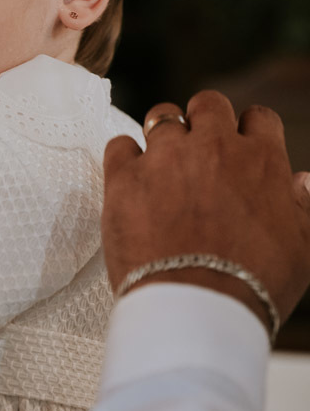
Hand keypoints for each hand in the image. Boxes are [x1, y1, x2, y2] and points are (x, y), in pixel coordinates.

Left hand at [102, 90, 309, 330]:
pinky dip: (125, 158)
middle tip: (198, 148)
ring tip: (162, 162)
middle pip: (208, 103)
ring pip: (161, 116)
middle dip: (204, 119)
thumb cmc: (255, 283)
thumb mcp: (303, 247)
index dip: (248, 131)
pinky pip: (120, 145)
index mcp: (260, 159)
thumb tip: (302, 180)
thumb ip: (305, 206)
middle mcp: (213, 146)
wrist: (197, 308)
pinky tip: (131, 180)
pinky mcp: (125, 177)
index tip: (240, 148)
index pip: (259, 117)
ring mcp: (166, 157)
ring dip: (163, 134)